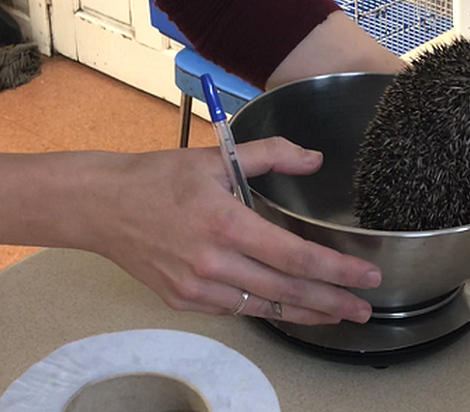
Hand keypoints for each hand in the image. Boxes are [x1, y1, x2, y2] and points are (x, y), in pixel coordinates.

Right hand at [93, 137, 380, 324]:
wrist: (101, 206)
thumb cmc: (159, 178)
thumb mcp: (217, 156)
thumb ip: (272, 155)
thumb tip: (315, 160)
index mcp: (226, 224)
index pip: (294, 255)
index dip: (336, 270)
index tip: (367, 276)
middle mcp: (213, 263)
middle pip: (287, 290)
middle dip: (332, 303)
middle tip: (365, 310)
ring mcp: (196, 288)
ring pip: (264, 307)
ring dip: (305, 313)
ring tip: (337, 315)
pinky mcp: (183, 300)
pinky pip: (236, 309)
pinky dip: (267, 308)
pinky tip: (289, 306)